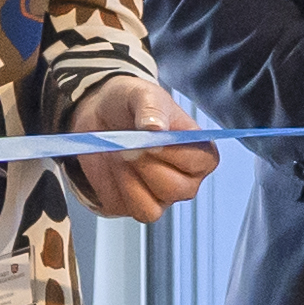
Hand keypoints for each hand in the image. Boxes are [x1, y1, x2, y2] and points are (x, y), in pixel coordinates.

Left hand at [59, 70, 221, 222]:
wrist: (100, 114)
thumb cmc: (132, 104)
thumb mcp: (142, 94)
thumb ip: (151, 108)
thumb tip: (155, 128)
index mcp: (199, 151)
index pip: (203, 162)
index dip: (175, 153)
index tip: (152, 140)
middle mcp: (185, 179)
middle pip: (178, 190)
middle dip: (148, 167)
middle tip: (128, 146)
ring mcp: (160, 196)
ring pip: (152, 209)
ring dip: (130, 182)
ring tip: (121, 155)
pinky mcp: (133, 205)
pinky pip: (127, 210)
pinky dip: (116, 191)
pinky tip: (114, 169)